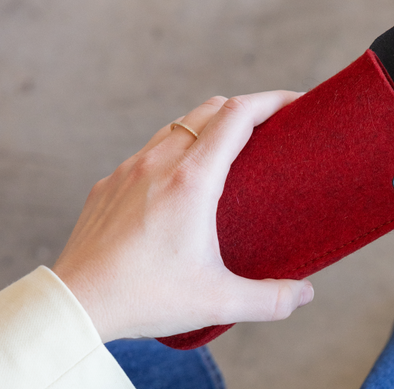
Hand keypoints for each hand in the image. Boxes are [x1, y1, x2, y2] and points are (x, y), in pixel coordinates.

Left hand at [52, 91, 314, 342]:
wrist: (75, 305)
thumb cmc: (145, 298)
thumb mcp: (219, 301)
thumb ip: (271, 299)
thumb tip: (305, 293)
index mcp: (192, 180)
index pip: (238, 115)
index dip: (272, 100)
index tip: (296, 102)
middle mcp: (159, 163)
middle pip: (211, 109)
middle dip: (248, 108)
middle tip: (273, 126)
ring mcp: (129, 170)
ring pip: (178, 124)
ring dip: (211, 124)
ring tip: (232, 148)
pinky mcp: (109, 184)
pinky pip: (151, 149)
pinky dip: (179, 147)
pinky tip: (184, 178)